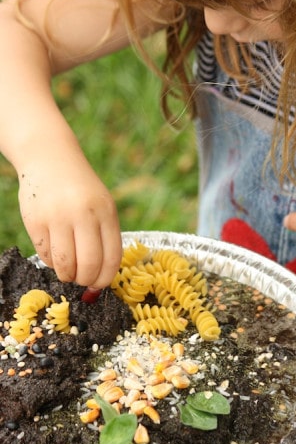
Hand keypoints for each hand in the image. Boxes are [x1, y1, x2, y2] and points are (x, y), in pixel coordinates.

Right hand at [18, 156, 121, 288]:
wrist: (50, 158)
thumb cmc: (81, 190)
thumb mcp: (102, 205)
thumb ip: (104, 236)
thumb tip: (100, 278)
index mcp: (106, 212)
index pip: (112, 257)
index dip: (105, 278)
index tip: (99, 284)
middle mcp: (84, 214)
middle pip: (89, 265)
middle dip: (86, 280)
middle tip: (82, 280)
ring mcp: (58, 217)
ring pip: (65, 264)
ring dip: (67, 276)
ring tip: (68, 272)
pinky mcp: (35, 221)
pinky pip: (45, 255)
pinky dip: (51, 262)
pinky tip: (55, 254)